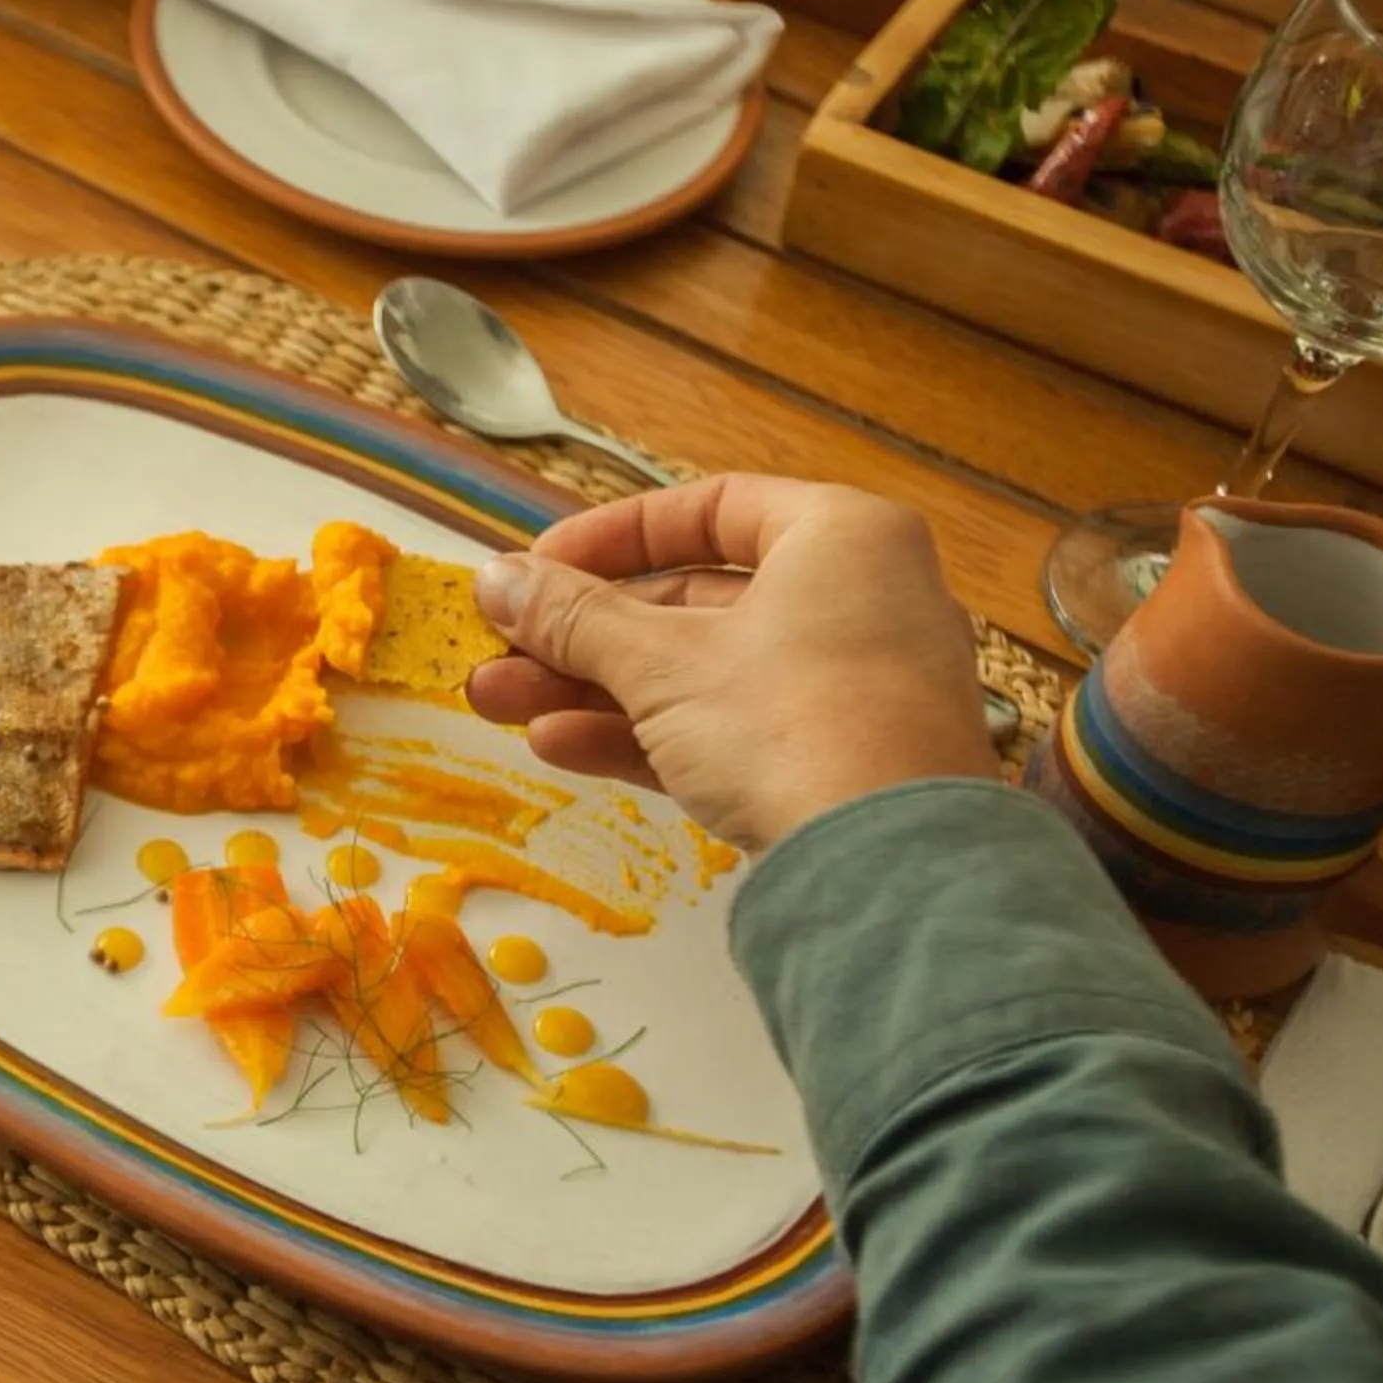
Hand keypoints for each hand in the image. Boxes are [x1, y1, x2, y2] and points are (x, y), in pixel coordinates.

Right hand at [465, 475, 998, 851]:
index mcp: (840, 538)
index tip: (537, 567)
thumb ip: (572, 616)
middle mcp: (857, 602)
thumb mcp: (660, 662)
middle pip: (696, 602)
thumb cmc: (789, 724)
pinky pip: (730, 730)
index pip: (711, 509)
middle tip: (501, 650)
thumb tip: (496, 580)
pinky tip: (562, 746)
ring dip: (597, 687)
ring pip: (703, 673)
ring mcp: (850, 690)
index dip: (611, 537)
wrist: (887, 873)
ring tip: (501, 705)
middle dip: (584, 631)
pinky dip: (650, 733)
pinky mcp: (835, 766)